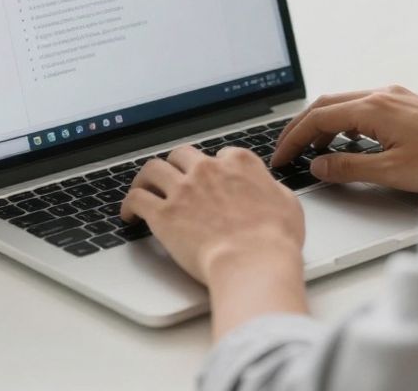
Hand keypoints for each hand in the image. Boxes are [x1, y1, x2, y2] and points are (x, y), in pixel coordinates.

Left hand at [120, 145, 305, 284]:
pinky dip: (130, 205)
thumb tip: (267, 190)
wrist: (252, 262)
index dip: (215, 168)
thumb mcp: (287, 203)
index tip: (212, 179)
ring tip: (145, 188)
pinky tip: (130, 214)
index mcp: (239, 163)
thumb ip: (271, 189)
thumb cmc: (274, 239)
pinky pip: (137, 199)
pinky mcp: (163, 214)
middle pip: (182, 155)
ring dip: (148, 178)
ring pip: (153, 169)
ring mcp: (183, 190)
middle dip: (178, 165)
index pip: (221, 155)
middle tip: (175, 178)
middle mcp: (207, 170)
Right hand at [271, 85, 417, 192]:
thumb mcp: (391, 171)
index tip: (281, 157)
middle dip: (302, 128)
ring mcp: (396, 98)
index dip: (294, 138)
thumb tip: (318, 165)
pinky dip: (345, 124)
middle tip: (286, 151)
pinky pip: (364, 108)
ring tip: (312, 151)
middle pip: (327, 105)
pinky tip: (348, 144)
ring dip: (323, 126)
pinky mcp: (407, 105)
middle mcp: (383, 95)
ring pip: (345, 105)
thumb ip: (348, 167)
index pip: (318, 117)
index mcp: (374, 107)